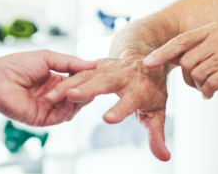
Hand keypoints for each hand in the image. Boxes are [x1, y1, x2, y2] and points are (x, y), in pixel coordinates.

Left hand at [0, 50, 96, 126]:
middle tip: (92, 83)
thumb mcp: (47, 58)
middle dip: (85, 90)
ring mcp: (48, 108)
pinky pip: (61, 117)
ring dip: (76, 99)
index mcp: (54, 80)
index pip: (77, 82)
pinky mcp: (42, 119)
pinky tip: (67, 98)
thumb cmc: (16, 66)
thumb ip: (70, 62)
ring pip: (72, 108)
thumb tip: (92, 63)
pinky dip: (67, 109)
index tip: (97, 73)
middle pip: (78, 97)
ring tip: (77, 90)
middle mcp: (53, 95)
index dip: (87, 79)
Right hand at [45, 54, 171, 160]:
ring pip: (88, 75)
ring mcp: (110, 68)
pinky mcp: (98, 65)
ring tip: (53, 95)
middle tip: (73, 96)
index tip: (108, 119)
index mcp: (141, 89)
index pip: (130, 101)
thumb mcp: (157, 113)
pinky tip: (52, 90)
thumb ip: (157, 136)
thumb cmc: (151, 90)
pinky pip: (80, 72)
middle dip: (88, 88)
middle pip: (106, 82)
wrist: (146, 59)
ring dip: (70, 84)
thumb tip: (164, 157)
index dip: (120, 110)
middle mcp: (125, 76)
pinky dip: (66, 80)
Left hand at [143, 23, 217, 102]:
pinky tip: (212, 93)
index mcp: (212, 29)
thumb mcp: (216, 52)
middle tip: (198, 84)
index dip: (162, 53)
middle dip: (187, 78)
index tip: (147, 63)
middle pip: (186, 61)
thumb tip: (165, 56)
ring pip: (196, 74)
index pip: (180, 41)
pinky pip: (209, 83)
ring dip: (199, 86)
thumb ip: (194, 51)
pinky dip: (207, 92)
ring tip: (208, 87)